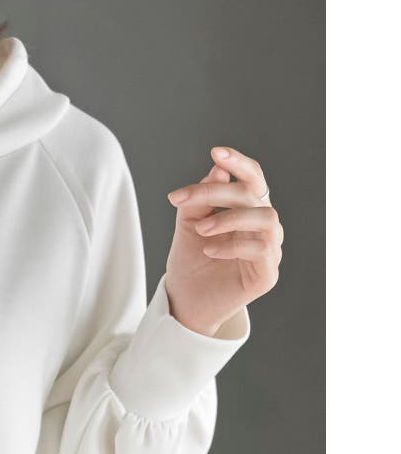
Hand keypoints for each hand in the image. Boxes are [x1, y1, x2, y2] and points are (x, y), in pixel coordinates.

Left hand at [164, 146, 282, 335]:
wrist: (184, 300)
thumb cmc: (190, 261)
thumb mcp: (188, 223)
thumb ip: (199, 199)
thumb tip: (217, 171)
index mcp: (247, 210)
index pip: (253, 179)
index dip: (239, 163)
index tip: (216, 152)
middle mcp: (263, 227)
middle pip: (254, 194)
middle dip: (217, 192)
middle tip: (183, 199)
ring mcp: (269, 250)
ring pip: (266, 218)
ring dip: (229, 218)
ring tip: (201, 229)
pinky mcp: (267, 275)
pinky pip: (261, 249)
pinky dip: (231, 245)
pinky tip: (209, 250)